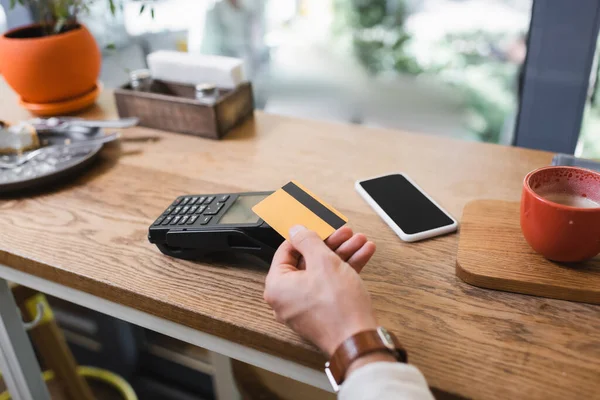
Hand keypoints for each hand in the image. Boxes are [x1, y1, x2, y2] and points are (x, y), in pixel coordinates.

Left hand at [264, 225, 377, 355]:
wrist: (358, 340)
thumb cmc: (337, 306)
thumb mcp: (323, 261)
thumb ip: (308, 240)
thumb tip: (296, 230)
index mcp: (277, 286)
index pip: (287, 251)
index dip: (306, 235)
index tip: (321, 227)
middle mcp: (287, 299)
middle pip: (308, 261)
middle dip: (332, 244)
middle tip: (346, 233)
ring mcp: (305, 308)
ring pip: (323, 272)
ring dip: (343, 254)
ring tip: (360, 242)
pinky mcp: (322, 313)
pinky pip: (330, 286)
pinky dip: (345, 271)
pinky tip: (363, 255)